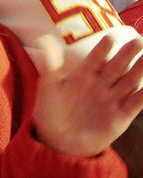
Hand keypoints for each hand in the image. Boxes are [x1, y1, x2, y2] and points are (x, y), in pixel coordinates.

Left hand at [33, 34, 142, 156]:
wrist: (58, 141)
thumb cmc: (50, 112)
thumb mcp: (48, 87)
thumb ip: (51, 64)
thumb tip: (45, 39)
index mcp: (83, 75)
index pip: (96, 58)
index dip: (103, 48)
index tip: (111, 36)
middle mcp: (100, 85)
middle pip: (117, 66)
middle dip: (127, 53)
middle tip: (138, 40)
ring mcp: (112, 99)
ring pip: (130, 81)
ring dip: (140, 69)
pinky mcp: (121, 116)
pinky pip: (136, 103)